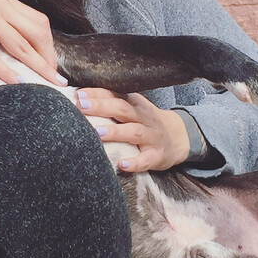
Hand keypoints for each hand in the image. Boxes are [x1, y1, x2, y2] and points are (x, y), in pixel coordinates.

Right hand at [0, 0, 62, 84]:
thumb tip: (12, 33)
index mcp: (4, 1)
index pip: (38, 22)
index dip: (49, 45)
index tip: (52, 62)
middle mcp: (0, 7)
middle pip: (37, 33)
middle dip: (49, 58)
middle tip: (54, 78)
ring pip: (20, 45)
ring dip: (37, 66)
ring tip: (48, 85)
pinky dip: (6, 70)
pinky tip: (17, 82)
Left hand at [76, 89, 190, 172]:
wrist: (179, 137)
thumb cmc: (146, 123)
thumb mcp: (133, 109)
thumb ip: (112, 103)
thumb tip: (79, 98)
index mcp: (135, 104)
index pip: (115, 94)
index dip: (97, 94)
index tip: (78, 95)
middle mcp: (144, 117)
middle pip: (122, 109)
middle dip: (101, 107)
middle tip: (81, 106)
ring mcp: (152, 136)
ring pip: (133, 132)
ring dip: (115, 132)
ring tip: (97, 133)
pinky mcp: (157, 155)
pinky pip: (146, 159)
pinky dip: (135, 163)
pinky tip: (122, 164)